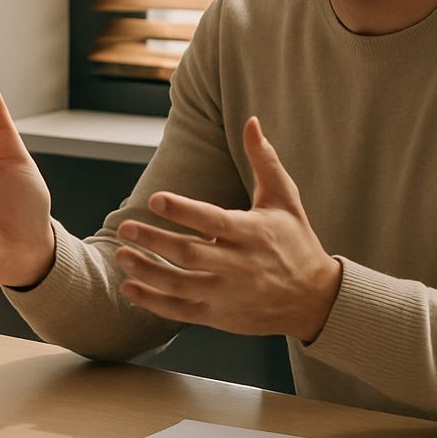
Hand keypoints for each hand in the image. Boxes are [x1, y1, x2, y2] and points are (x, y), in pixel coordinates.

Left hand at [114, 117, 341, 342]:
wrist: (315, 300)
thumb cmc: (296, 242)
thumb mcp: (285, 199)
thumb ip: (264, 161)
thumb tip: (251, 121)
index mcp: (253, 233)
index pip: (213, 221)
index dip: (183, 210)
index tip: (155, 199)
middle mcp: (240, 266)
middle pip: (190, 254)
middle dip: (155, 241)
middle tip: (127, 227)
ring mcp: (228, 294)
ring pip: (180, 285)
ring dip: (147, 271)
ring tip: (121, 254)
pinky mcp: (220, 315)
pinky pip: (181, 311)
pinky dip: (153, 302)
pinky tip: (129, 287)